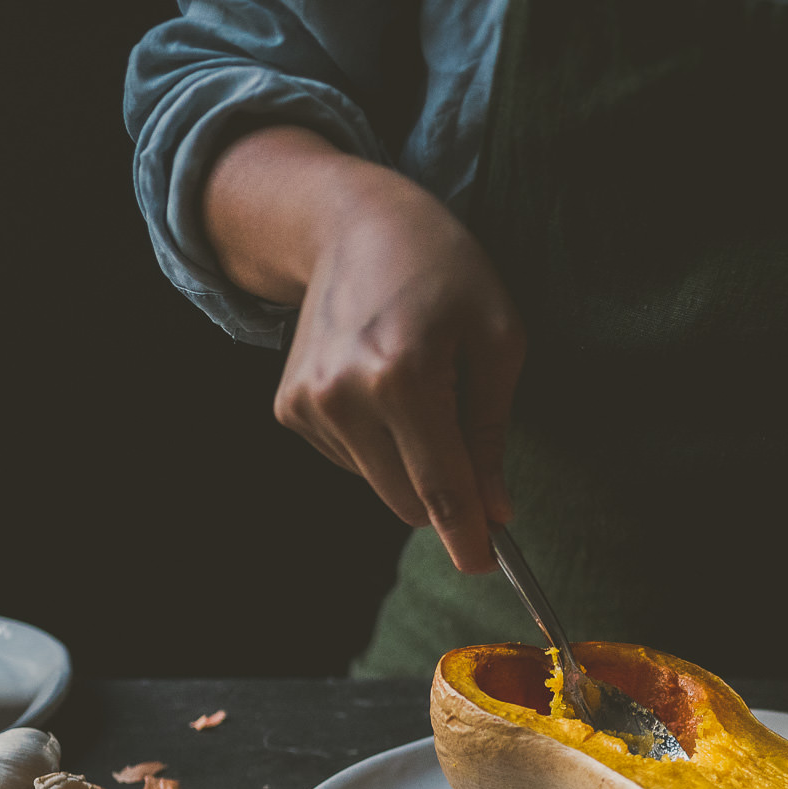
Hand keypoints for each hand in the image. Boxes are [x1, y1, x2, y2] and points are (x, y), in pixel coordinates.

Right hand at [205, 127, 524, 572]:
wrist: (352, 222)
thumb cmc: (444, 270)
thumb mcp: (498, 338)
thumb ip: (491, 432)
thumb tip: (494, 510)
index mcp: (405, 376)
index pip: (442, 488)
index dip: (469, 537)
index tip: (486, 566)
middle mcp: (345, 395)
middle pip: (408, 501)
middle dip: (448, 498)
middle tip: (476, 458)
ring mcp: (309, 404)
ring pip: (381, 485)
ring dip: (412, 462)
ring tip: (420, 387)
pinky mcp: (289, 408)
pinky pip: (352, 461)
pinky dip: (379, 443)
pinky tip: (383, 385)